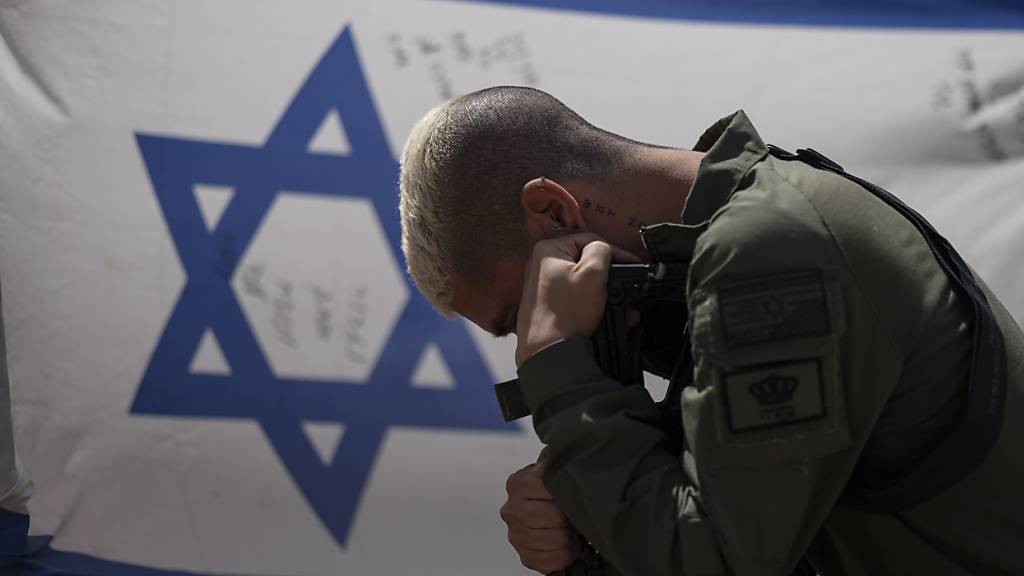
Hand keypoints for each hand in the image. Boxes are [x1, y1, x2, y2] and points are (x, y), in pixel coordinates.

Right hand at [500, 449, 580, 573]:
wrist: (552, 517)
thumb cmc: (557, 491)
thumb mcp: (555, 467)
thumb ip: (554, 457)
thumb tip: (558, 445)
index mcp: (517, 482)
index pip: (548, 485)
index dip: (566, 491)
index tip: (571, 491)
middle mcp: (510, 508)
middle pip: (555, 517)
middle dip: (570, 518)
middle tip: (573, 515)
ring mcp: (515, 534)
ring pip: (556, 540)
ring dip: (570, 537)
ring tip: (571, 529)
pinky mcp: (524, 556)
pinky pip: (553, 560)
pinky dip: (566, 555)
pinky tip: (566, 545)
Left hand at [515, 233, 639, 366]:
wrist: (548, 351)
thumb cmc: (566, 313)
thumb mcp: (592, 274)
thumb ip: (602, 250)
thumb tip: (605, 248)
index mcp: (548, 249)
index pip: (590, 240)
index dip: (615, 252)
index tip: (631, 265)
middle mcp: (542, 264)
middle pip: (587, 262)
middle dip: (611, 278)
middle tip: (626, 290)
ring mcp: (543, 285)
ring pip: (584, 281)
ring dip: (605, 293)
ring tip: (620, 308)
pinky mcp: (548, 303)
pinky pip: (576, 296)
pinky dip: (592, 303)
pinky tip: (604, 315)